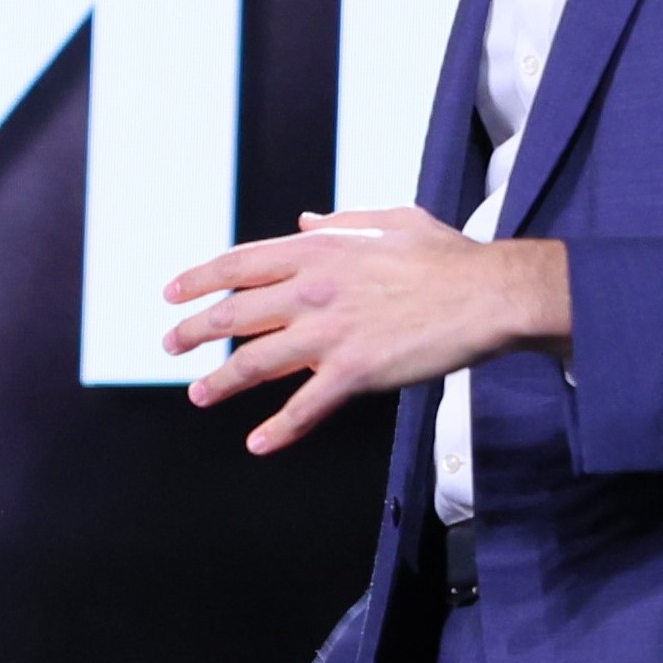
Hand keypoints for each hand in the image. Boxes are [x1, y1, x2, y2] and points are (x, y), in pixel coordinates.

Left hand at [165, 203, 569, 452]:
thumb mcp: (391, 219)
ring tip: (198, 395)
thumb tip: (304, 221)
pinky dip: (277, 430)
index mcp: (318, 250)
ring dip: (219, 383)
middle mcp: (312, 289)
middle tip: (170, 344)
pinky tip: (258, 444)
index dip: (199, 280)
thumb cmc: (448, 257)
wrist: (491, 293)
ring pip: (254, 363)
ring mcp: (329, 332)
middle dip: (195, 331)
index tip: (172, 294)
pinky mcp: (353, 371)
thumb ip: (341, 222)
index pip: (239, 264)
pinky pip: (304, 407)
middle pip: (234, 314)